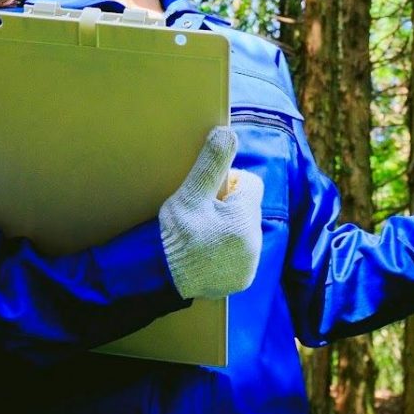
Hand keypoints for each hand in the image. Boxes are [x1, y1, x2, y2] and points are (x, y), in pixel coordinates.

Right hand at [159, 125, 262, 299]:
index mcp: (244, 220)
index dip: (229, 183)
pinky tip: (206, 252)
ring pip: (245, 230)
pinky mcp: (243, 280)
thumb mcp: (189, 195)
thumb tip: (228, 133)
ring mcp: (250, 265)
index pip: (250, 183)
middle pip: (248, 208)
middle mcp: (255, 245)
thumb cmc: (171, 235)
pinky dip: (227, 249)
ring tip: (201, 235)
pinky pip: (241, 253)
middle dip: (228, 206)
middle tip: (200, 215)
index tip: (207, 194)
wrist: (158, 278)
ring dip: (228, 227)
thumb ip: (211, 164)